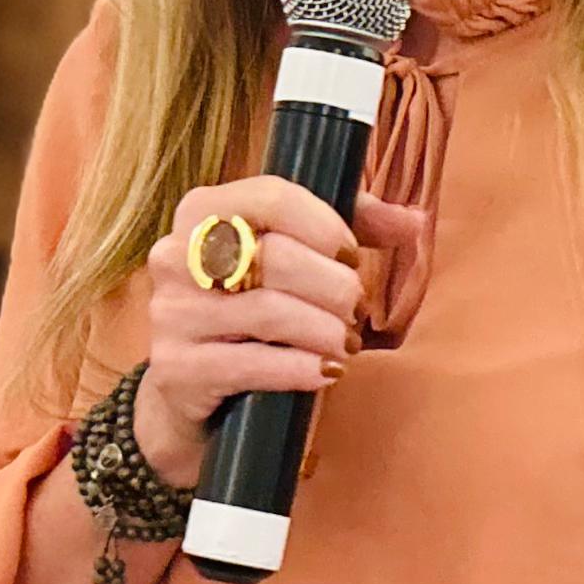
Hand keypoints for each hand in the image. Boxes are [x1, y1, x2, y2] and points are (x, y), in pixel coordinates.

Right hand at [133, 176, 420, 488]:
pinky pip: (253, 364)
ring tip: (345, 343)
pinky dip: (301, 368)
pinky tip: (325, 372)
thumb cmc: (250, 308)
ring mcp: (171, 313)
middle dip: (335, 287)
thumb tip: (412, 221)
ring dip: (325, 331)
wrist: (190, 387)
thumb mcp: (292, 258)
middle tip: (356, 309)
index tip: (352, 256)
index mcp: (203, 211)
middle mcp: (176, 255)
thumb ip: (350, 227)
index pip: (271, 197)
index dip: (325, 226)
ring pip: (269, 312)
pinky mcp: (177, 368)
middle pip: (276, 258)